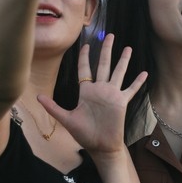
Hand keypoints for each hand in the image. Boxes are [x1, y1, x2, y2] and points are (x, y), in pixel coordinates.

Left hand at [40, 34, 146, 161]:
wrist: (100, 146)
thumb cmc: (84, 134)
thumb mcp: (67, 119)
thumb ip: (53, 107)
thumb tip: (38, 97)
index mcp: (86, 92)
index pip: (85, 69)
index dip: (85, 57)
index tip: (86, 45)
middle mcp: (100, 90)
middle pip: (104, 65)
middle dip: (106, 50)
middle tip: (110, 35)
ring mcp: (112, 95)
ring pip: (118, 72)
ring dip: (123, 60)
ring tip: (127, 48)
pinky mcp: (121, 102)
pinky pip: (131, 89)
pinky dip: (138, 82)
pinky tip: (144, 73)